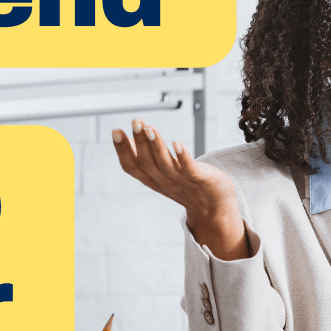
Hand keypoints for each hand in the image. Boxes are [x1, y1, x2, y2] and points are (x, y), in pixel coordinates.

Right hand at [112, 119, 249, 260]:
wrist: (214, 209)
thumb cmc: (187, 187)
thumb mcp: (162, 174)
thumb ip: (145, 159)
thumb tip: (129, 139)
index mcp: (153, 181)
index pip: (132, 167)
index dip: (122, 150)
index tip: (116, 131)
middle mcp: (165, 182)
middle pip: (147, 163)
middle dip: (140, 141)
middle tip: (135, 122)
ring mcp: (182, 182)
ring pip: (165, 164)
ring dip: (156, 145)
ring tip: (150, 128)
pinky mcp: (200, 180)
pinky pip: (189, 168)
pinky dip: (182, 156)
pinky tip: (177, 143)